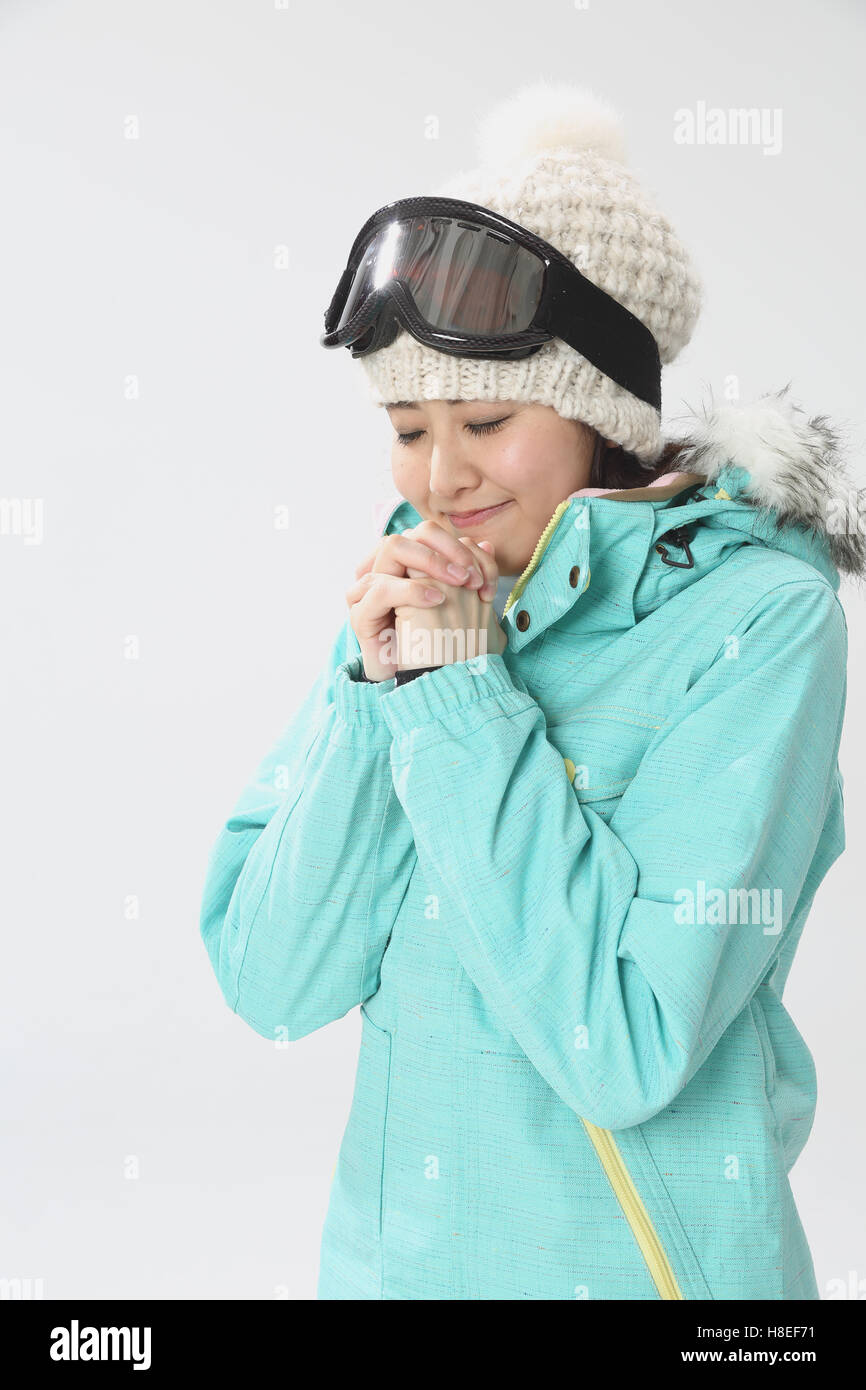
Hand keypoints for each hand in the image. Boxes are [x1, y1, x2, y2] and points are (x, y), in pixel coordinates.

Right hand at [345, 521, 489, 679]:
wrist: (420, 684)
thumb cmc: (441, 646)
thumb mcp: (464, 608)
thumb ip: (472, 575)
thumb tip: (488, 545)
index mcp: (409, 565)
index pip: (432, 534)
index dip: (462, 549)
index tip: (485, 579)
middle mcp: (387, 569)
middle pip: (413, 533)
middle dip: (448, 548)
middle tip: (471, 575)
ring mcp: (369, 587)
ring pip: (393, 547)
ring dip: (431, 561)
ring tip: (459, 583)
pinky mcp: (361, 611)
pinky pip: (382, 587)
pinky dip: (412, 590)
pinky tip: (437, 601)